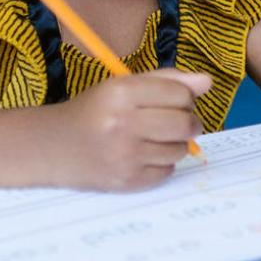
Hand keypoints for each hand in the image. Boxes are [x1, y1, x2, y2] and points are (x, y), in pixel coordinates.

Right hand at [48, 69, 210, 190]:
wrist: (53, 147)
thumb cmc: (95, 112)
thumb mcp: (124, 85)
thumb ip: (167, 80)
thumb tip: (207, 82)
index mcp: (122, 93)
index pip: (181, 94)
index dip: (186, 97)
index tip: (178, 101)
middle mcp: (122, 124)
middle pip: (185, 124)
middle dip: (190, 122)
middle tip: (180, 122)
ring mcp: (124, 155)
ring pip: (180, 150)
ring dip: (175, 144)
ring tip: (154, 138)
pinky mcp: (126, 180)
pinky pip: (167, 171)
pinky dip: (162, 163)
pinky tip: (143, 155)